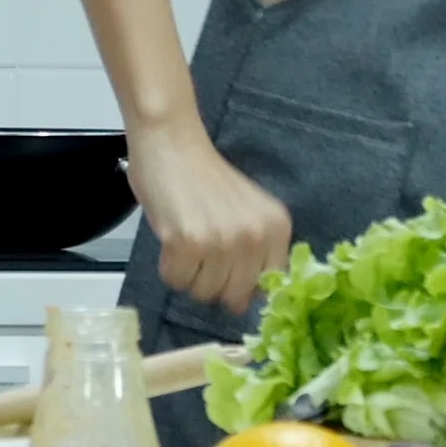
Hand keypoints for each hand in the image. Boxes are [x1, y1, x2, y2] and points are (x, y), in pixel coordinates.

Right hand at [128, 119, 291, 317]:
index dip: (243, 283)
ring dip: (189, 275)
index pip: (267, 286)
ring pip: (204, 293)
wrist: (172, 144)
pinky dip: (169, 268)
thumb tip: (244, 302)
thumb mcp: (250, 212)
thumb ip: (258, 251)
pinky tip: (171, 243)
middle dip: (214, 284)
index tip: (227, 270)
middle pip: (234, 296)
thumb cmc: (206, 177)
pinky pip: (176, 280)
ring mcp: (221, 241)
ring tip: (185, 245)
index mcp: (277, 227)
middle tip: (201, 256)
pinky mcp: (186, 242)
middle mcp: (254, 236)